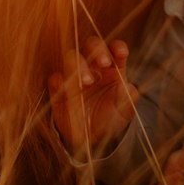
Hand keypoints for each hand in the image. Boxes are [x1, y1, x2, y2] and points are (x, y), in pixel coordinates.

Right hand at [48, 36, 137, 153]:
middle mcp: (93, 66)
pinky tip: (64, 87)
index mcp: (112, 68)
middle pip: (92, 46)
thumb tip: (127, 86)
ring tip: (87, 81)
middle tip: (104, 62)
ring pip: (72, 57)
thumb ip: (128, 98)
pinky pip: (56, 78)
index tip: (121, 53)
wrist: (92, 138)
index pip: (114, 49)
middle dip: (97, 50)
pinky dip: (59, 80)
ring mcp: (75, 75)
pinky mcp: (59, 88)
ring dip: (78, 64)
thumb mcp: (124, 112)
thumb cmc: (111, 119)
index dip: (117, 47)